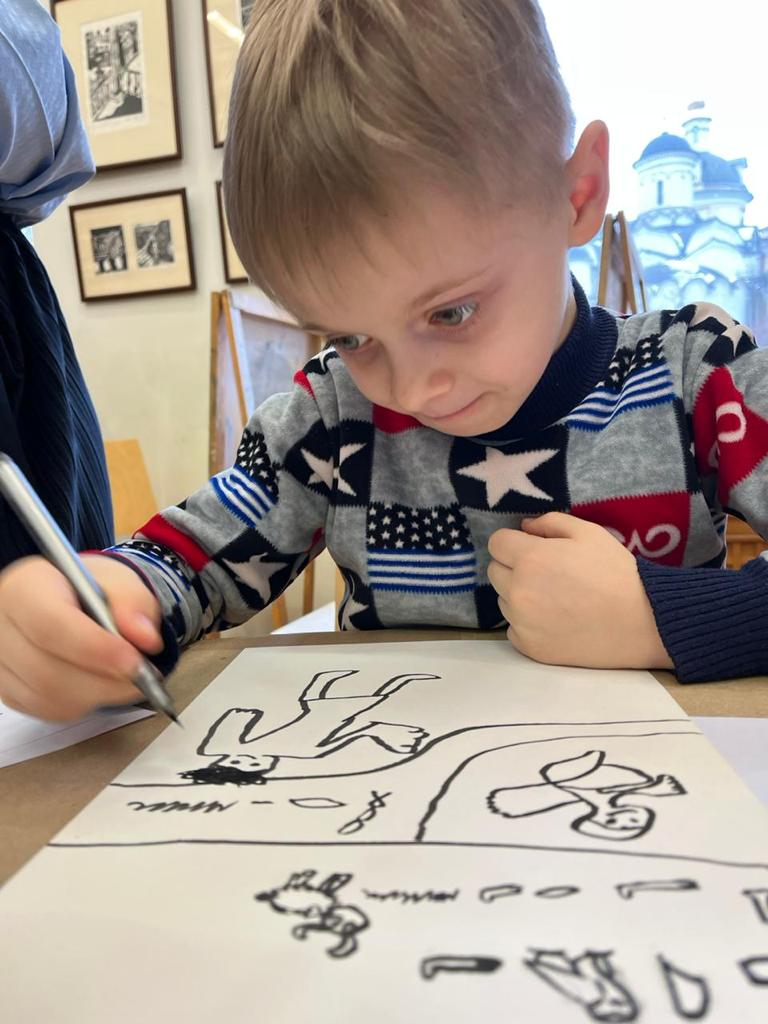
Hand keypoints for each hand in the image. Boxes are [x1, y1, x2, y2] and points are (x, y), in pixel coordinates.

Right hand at [0, 554, 162, 720]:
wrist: (72, 600)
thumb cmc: (92, 590)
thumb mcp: (120, 582)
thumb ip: (134, 605)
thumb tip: (145, 638)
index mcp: (26, 587)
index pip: (50, 625)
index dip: (95, 649)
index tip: (134, 662)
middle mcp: (2, 626)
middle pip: (46, 671)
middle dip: (104, 681)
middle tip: (143, 676)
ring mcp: (1, 661)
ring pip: (48, 697)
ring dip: (97, 695)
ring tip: (126, 679)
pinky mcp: (8, 688)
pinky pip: (47, 710)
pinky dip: (82, 704)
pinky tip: (100, 684)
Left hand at [487, 513, 672, 670]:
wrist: (643, 622)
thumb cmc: (617, 573)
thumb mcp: (589, 533)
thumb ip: (550, 523)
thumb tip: (524, 527)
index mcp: (530, 558)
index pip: (496, 544)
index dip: (514, 543)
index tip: (532, 549)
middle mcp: (519, 591)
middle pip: (495, 572)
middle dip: (514, 568)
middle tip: (547, 574)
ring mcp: (522, 622)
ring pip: (504, 600)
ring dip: (520, 596)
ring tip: (556, 598)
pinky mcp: (530, 647)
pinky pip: (514, 629)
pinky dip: (528, 624)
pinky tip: (557, 620)